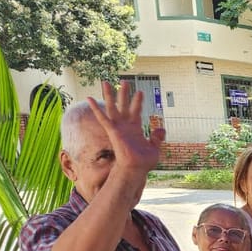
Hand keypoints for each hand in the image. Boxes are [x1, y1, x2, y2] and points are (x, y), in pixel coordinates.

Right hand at [87, 81, 164, 199]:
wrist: (136, 168)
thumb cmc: (144, 162)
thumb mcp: (154, 148)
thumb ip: (157, 138)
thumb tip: (162, 129)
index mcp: (135, 129)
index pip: (136, 112)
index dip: (138, 102)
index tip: (140, 92)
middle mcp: (126, 126)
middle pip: (124, 106)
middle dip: (124, 94)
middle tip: (124, 81)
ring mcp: (118, 127)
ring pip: (112, 108)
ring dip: (110, 95)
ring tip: (106, 82)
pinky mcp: (112, 131)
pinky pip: (102, 118)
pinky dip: (96, 108)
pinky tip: (89, 98)